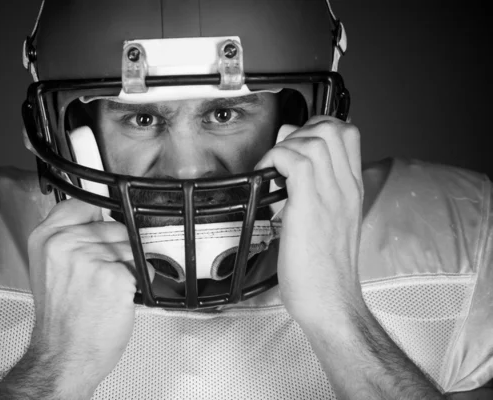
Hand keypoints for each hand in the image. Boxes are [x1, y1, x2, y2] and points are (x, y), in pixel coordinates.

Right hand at [26, 198, 147, 397]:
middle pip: (114, 225)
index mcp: (47, 238)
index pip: (85, 203)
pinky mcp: (113, 276)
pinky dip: (141, 282)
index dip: (101, 215)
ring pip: (131, 246)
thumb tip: (101, 215)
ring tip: (109, 288)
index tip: (106, 225)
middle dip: (118, 249)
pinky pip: (143, 266)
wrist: (63, 356)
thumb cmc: (62, 319)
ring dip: (130, 266)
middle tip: (102, 276)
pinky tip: (120, 297)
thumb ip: (71, 236)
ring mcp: (89, 259)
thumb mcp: (52, 268)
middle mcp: (65, 244)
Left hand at [255, 116, 364, 326]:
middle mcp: (345, 188)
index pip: (348, 135)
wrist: (331, 302)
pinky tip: (266, 179)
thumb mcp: (328, 226)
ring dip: (286, 145)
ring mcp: (330, 195)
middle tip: (282, 152)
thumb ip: (316, 198)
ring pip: (314, 139)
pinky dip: (274, 160)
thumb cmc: (325, 272)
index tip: (296, 142)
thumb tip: (290, 176)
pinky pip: (294, 161)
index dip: (317, 128)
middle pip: (333, 128)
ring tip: (273, 168)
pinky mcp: (310, 207)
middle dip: (301, 130)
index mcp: (351, 191)